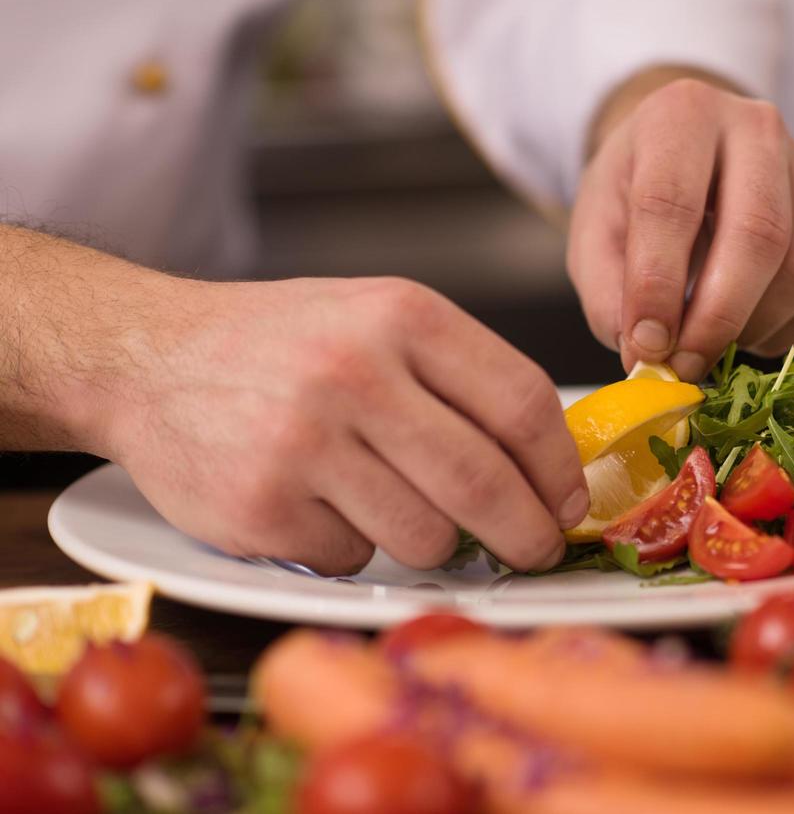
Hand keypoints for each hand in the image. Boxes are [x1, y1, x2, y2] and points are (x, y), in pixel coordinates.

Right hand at [101, 276, 586, 574]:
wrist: (146, 357)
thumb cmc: (281, 343)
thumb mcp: (377, 317)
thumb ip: (460, 375)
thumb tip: (548, 464)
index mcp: (403, 316)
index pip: (521, 402)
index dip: (558, 466)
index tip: (568, 500)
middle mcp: (355, 373)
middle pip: (484, 482)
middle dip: (526, 533)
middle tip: (535, 550)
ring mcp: (304, 442)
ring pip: (425, 535)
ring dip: (431, 542)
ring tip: (398, 507)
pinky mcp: (261, 507)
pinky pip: (353, 557)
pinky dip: (354, 546)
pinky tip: (321, 505)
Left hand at [568, 70, 793, 378]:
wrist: (687, 156)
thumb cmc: (636, 191)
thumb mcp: (596, 229)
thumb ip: (608, 289)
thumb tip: (646, 351)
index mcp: (683, 114)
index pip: (672, 202)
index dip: (657, 283)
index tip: (646, 344)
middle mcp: (758, 127)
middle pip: (759, 234)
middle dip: (719, 317)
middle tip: (685, 366)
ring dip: (752, 329)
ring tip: (709, 345)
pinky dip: (783, 333)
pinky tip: (744, 331)